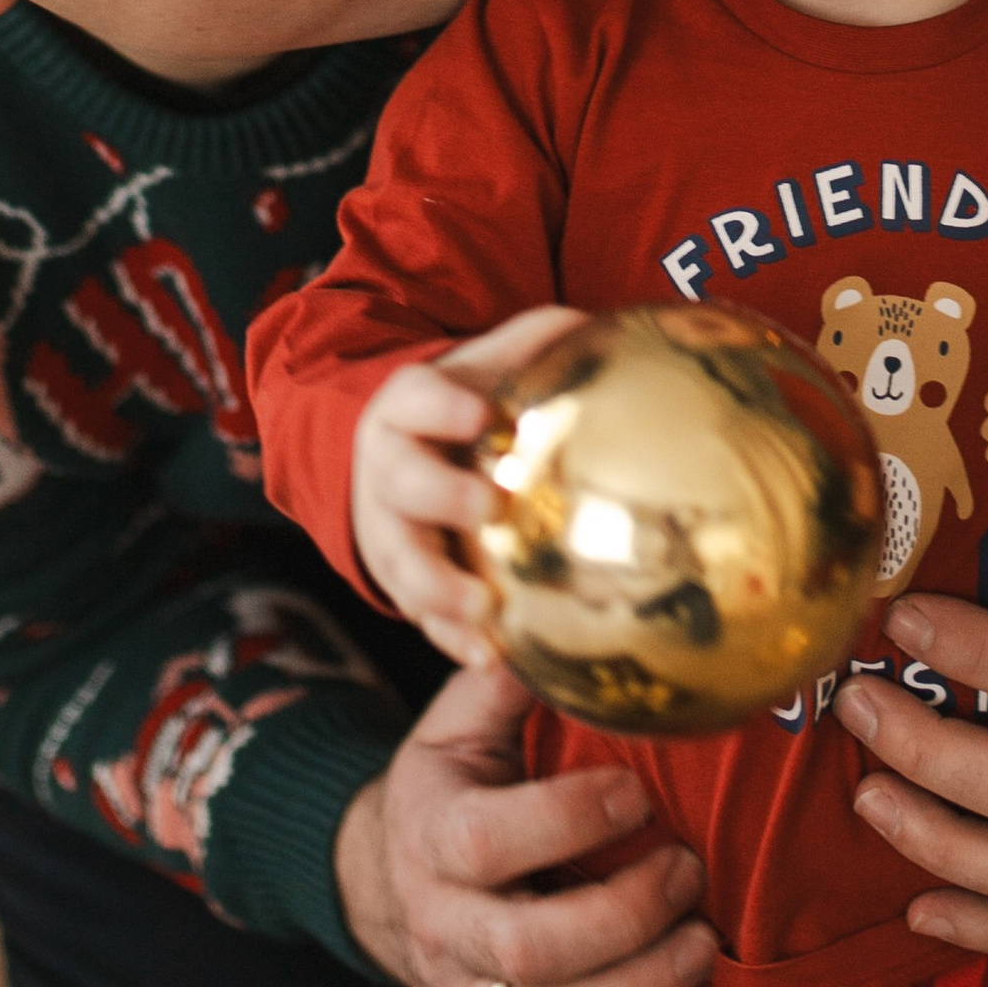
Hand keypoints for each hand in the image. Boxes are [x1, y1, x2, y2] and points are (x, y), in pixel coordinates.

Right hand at [333, 654, 714, 986]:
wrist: (385, 871)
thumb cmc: (454, 782)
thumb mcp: (463, 717)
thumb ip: (512, 676)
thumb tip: (567, 613)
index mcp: (433, 830)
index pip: (487, 840)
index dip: (568, 820)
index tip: (638, 793)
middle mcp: (439, 923)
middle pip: (527, 949)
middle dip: (624, 918)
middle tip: (690, 873)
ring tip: (703, 947)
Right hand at [351, 305, 584, 662]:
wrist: (400, 454)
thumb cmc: (463, 404)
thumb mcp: (488, 364)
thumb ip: (537, 343)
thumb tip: (599, 329)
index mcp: (407, 409)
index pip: (414, 399)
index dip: (440, 408)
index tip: (480, 416)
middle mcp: (388, 470)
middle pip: (402, 484)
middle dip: (440, 497)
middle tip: (487, 508)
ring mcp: (389, 533)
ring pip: (400, 563)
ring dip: (439, 588)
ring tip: (485, 609)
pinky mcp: (402, 583)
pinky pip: (421, 617)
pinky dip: (451, 638)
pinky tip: (491, 657)